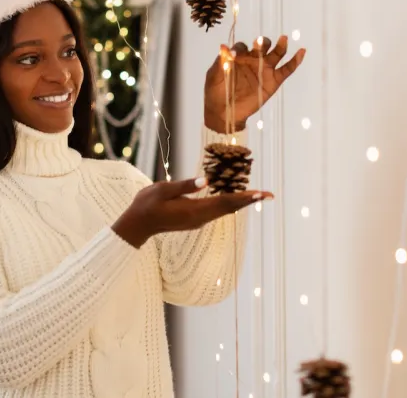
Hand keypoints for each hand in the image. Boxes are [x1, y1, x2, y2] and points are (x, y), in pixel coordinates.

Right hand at [112, 177, 272, 247]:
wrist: (137, 225)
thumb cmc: (146, 205)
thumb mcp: (162, 190)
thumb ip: (185, 186)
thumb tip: (207, 180)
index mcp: (194, 210)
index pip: (225, 202)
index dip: (245, 198)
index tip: (261, 194)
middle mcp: (200, 218)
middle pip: (230, 207)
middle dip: (249, 200)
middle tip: (269, 194)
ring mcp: (198, 221)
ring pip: (224, 210)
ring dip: (241, 202)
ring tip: (258, 195)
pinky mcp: (194, 219)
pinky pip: (216, 210)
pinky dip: (229, 203)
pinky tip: (235, 197)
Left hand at [204, 35, 305, 132]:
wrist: (225, 113)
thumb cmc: (216, 93)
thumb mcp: (214, 76)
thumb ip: (220, 62)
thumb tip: (223, 46)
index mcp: (238, 57)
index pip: (242, 46)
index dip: (240, 49)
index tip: (235, 56)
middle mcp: (253, 60)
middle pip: (261, 46)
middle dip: (262, 43)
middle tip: (259, 44)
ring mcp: (265, 70)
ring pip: (276, 54)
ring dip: (280, 45)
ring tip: (283, 39)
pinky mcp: (274, 81)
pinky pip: (287, 69)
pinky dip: (295, 61)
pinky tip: (302, 51)